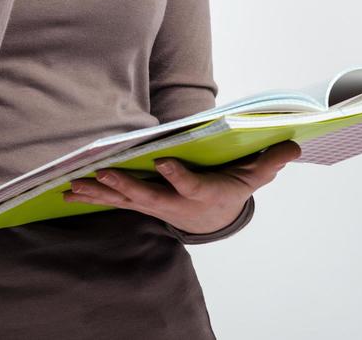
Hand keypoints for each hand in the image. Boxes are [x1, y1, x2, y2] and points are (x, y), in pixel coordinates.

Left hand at [62, 140, 301, 235]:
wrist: (214, 216)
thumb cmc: (231, 187)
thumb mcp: (254, 175)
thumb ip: (270, 161)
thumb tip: (293, 145)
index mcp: (202, 192)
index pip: (190, 185)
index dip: (177, 176)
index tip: (163, 164)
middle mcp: (173, 202)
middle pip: (147, 196)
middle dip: (125, 186)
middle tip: (103, 175)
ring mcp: (153, 203)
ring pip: (124, 199)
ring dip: (99, 193)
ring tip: (73, 187)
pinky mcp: (140, 201)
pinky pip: (113, 199)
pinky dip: (92, 195)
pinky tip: (68, 193)